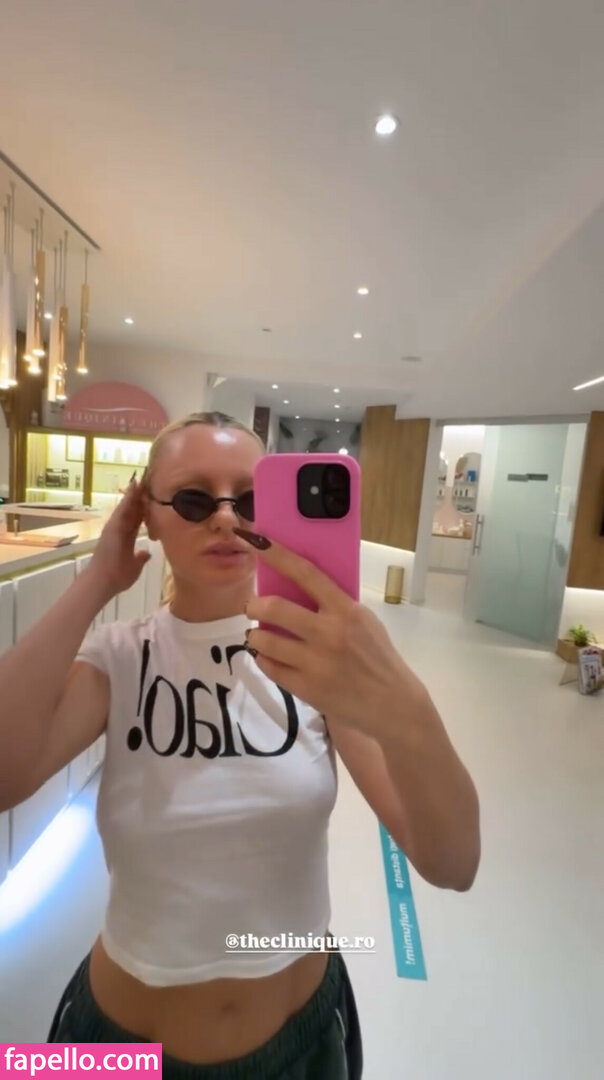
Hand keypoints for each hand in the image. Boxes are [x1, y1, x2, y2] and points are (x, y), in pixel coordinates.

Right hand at [89, 479, 150, 595]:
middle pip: (133, 508)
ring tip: (143, 476)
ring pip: (128, 505)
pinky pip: (123, 508)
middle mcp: (120, 528)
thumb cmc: (117, 577)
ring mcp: (115, 526)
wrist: (103, 582)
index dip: (146, 508)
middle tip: (149, 479)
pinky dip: (129, 497)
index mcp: (126, 536)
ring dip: (135, 491)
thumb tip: (146, 553)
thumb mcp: (134, 565)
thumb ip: (140, 557)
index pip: (139, 518)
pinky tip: (135, 485)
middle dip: (141, 495)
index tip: (154, 496)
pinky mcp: (113, 526)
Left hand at [235, 528, 410, 731]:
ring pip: (264, 641)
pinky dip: (264, 659)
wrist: (393, 704)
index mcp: (345, 610)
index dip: (277, 554)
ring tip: (258, 636)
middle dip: (254, 605)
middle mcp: (329, 634)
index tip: (255, 539)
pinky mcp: (306, 689)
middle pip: (274, 608)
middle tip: (252, 607)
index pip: (305, 573)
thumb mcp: (364, 621)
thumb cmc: (378, 657)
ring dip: (254, 635)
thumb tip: (296, 587)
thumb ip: (334, 605)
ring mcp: (316, 663)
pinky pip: (269, 667)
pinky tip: (270, 657)